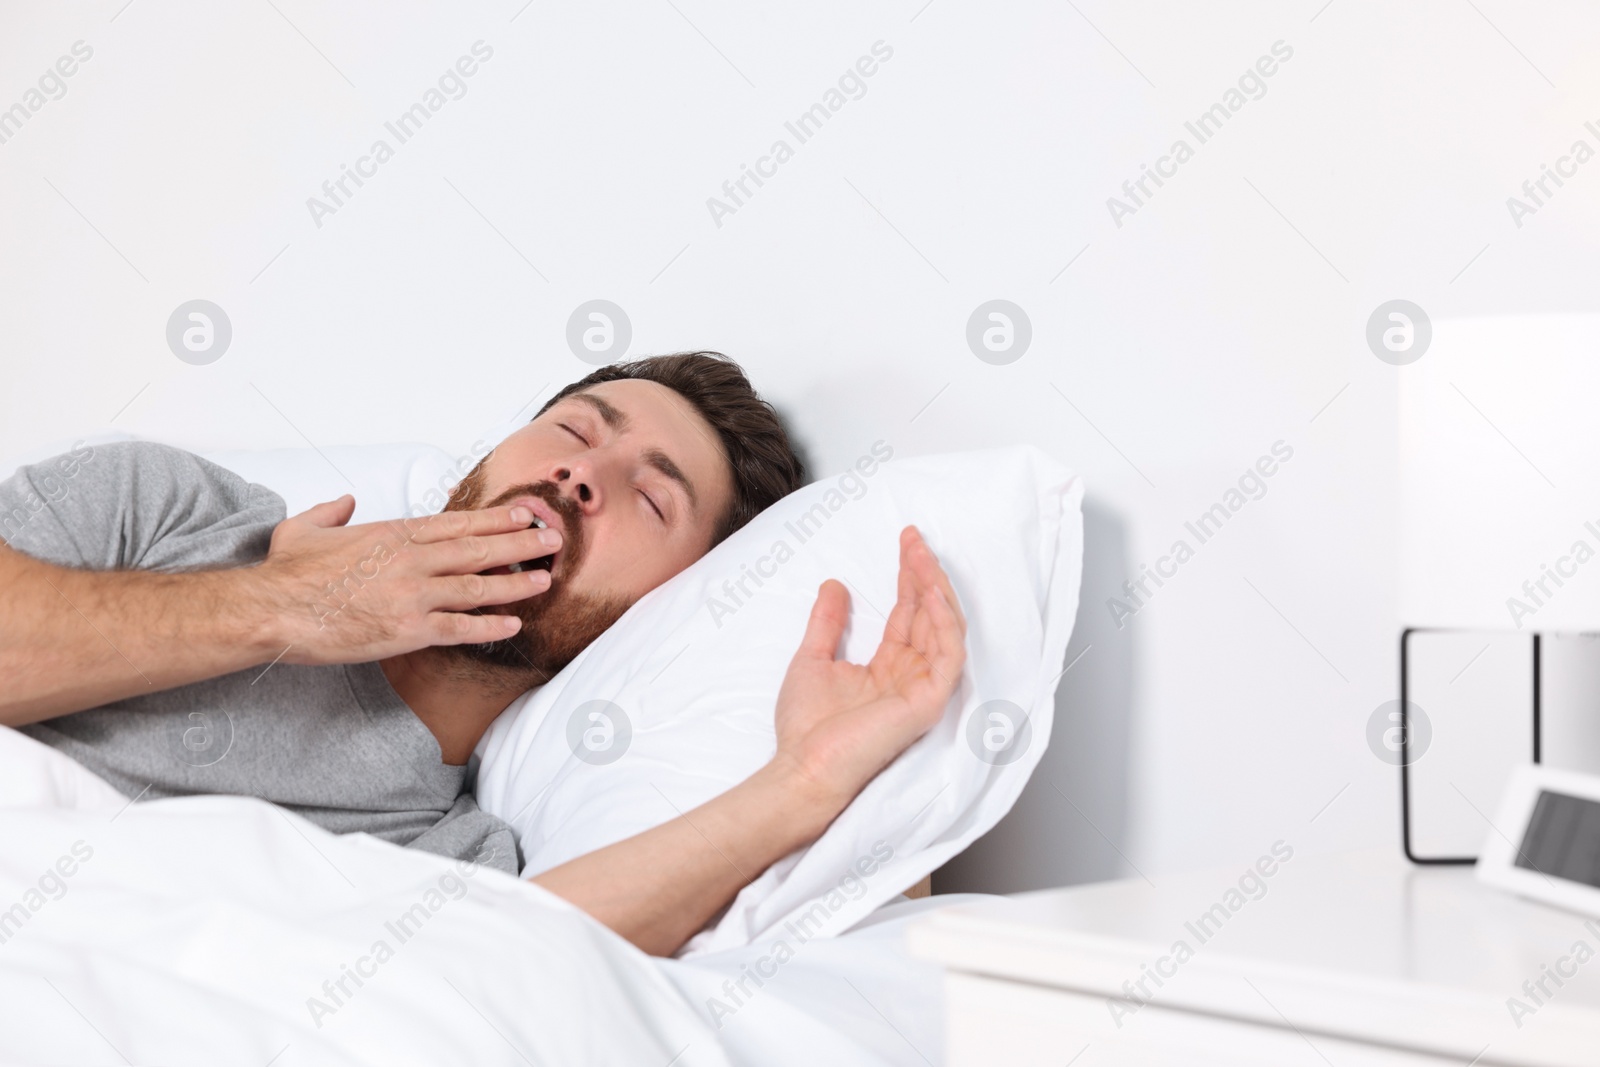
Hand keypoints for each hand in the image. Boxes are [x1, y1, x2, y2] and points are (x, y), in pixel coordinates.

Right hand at [251, 496, 561, 663]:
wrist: (272, 610)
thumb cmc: (286, 573)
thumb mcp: (306, 528)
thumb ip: (332, 511)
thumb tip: (345, 501)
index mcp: (393, 534)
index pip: (457, 524)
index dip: (495, 520)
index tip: (524, 516)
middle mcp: (411, 561)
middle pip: (478, 549)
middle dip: (521, 544)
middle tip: (553, 540)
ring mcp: (413, 595)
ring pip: (478, 586)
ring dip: (516, 583)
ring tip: (545, 578)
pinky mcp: (408, 630)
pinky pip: (460, 628)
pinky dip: (489, 626)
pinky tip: (513, 624)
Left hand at [770, 526, 967, 824]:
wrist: (801, 768)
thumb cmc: (805, 729)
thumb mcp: (812, 658)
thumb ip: (827, 622)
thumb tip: (834, 584)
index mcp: (889, 668)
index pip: (908, 614)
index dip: (909, 577)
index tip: (905, 542)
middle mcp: (911, 676)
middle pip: (929, 615)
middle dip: (925, 574)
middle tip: (915, 539)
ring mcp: (923, 690)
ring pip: (945, 629)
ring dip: (935, 589)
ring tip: (921, 556)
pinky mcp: (929, 703)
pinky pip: (948, 655)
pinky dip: (943, 623)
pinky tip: (929, 594)